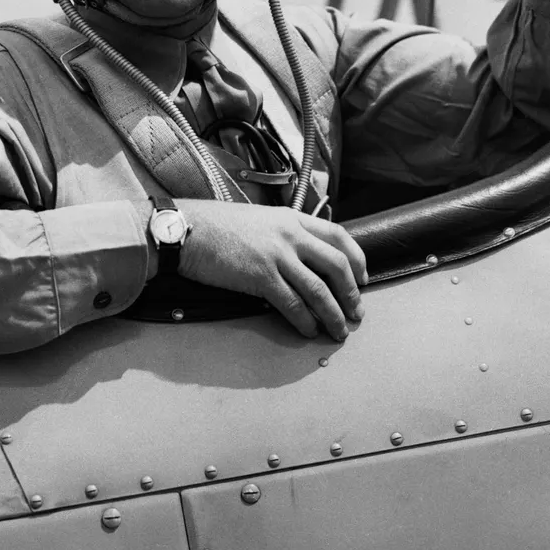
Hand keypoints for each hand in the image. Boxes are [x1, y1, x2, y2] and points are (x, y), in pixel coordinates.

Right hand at [177, 201, 366, 340]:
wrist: (187, 229)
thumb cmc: (216, 225)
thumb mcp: (260, 219)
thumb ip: (284, 233)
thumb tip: (301, 257)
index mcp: (292, 219)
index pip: (339, 235)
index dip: (357, 259)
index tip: (363, 278)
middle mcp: (290, 235)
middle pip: (337, 264)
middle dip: (351, 292)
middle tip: (356, 312)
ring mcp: (277, 256)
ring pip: (319, 289)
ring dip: (333, 314)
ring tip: (338, 331)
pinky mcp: (260, 277)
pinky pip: (292, 303)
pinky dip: (304, 321)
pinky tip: (308, 330)